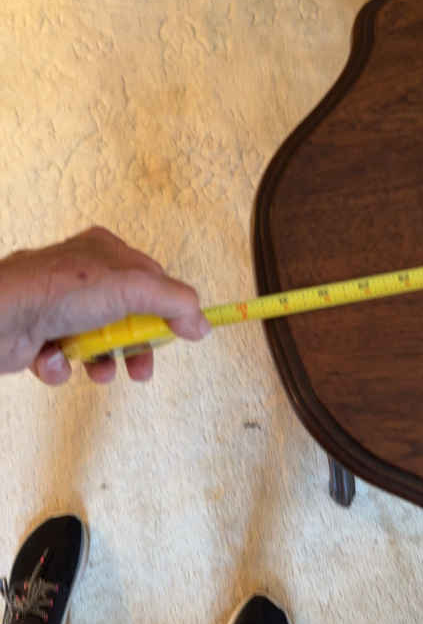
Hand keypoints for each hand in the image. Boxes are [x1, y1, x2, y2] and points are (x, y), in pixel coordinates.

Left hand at [0, 226, 210, 385]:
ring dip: (102, 362)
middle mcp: (84, 276)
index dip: (168, 309)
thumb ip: (174, 303)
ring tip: (99, 372)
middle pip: (128, 316)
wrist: (0, 318)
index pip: (152, 280)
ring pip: (98, 342)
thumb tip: (202, 323)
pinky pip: (65, 358)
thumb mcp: (133, 288)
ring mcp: (61, 306)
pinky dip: (63, 366)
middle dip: (136, 345)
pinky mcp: (41, 335)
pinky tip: (54, 360)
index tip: (180, 334)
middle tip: (141, 367)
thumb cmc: (60, 291)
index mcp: (106, 251)